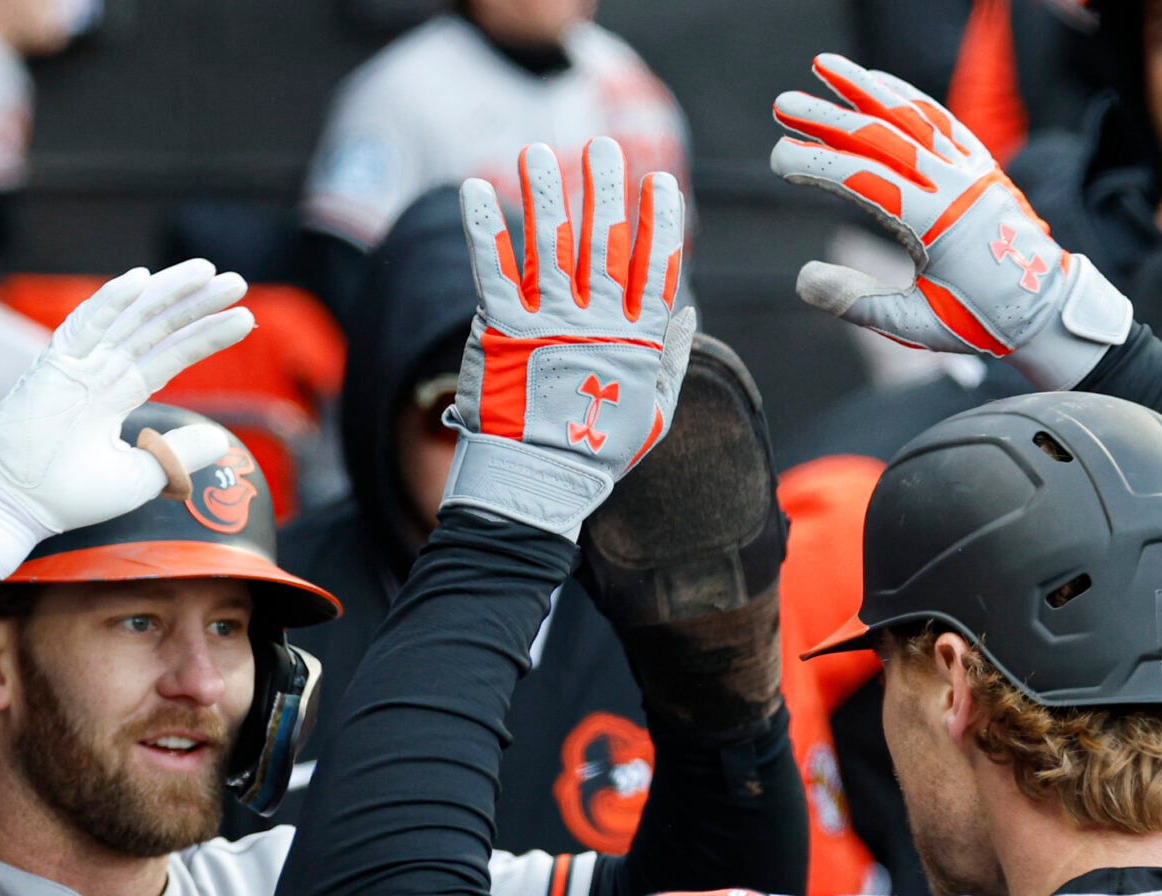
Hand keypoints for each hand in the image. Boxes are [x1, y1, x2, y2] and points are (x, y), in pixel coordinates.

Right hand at [0, 259, 252, 530]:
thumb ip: (178, 455)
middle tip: (236, 281)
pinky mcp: (55, 365)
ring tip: (207, 272)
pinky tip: (141, 280)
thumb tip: (221, 438)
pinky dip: (110, 301)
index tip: (245, 318)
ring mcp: (78, 364)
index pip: (170, 354)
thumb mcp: (139, 477)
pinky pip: (85, 325)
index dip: (205, 336)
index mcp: (117, 392)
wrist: (15, 505)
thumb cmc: (69, 496)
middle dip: (196, 303)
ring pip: (129, 317)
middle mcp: (100, 370)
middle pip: (156, 326)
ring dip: (167, 291)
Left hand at [444, 138, 694, 539]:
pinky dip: (482, 226)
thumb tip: (689, 312)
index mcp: (636, 337)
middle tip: (603, 147)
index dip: (658, 219)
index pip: (654, 264)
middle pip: (605, 240)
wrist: (539, 482)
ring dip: (547, 192)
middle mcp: (596, 320)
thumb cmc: (598, 451)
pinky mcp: (503, 329)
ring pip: (552, 242)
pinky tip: (472, 189)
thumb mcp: (655, 412)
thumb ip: (672, 359)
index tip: (659, 182)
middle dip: (605, 188)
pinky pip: (492, 267)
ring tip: (540, 152)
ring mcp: (549, 322)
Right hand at [773, 54, 1129, 389]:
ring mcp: (970, 168)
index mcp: (937, 222)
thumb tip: (802, 280)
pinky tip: (879, 82)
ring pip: (912, 114)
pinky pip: (941, 118)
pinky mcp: (979, 164)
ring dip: (865, 87)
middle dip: (828, 117)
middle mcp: (954, 183)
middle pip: (881, 136)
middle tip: (783, 103)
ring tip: (824, 65)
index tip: (779, 155)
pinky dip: (908, 95)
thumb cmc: (980, 319)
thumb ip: (857, 302)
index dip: (819, 163)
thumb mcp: (915, 323)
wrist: (1045, 307)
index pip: (865, 179)